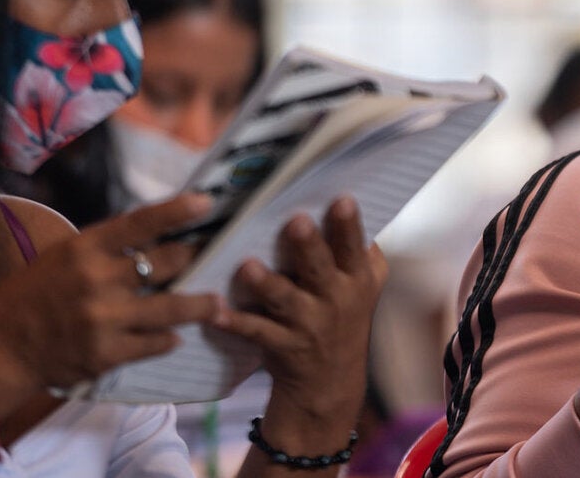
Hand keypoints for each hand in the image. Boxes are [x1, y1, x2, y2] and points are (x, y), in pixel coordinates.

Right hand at [0, 195, 220, 390]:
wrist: (0, 350)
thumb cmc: (33, 296)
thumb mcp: (63, 257)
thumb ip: (106, 247)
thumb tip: (155, 233)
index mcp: (85, 249)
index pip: (140, 222)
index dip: (177, 211)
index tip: (207, 202)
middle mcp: (98, 279)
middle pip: (168, 262)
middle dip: (194, 258)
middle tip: (210, 256)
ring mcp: (106, 318)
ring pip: (174, 307)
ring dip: (201, 305)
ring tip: (217, 304)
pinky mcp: (109, 353)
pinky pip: (157, 342)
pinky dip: (169, 339)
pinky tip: (175, 336)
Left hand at [213, 197, 387, 426]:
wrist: (331, 380)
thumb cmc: (343, 316)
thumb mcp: (364, 286)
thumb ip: (360, 251)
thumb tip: (349, 200)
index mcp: (357, 279)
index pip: (353, 247)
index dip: (349, 224)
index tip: (342, 199)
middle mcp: (335, 299)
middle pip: (320, 268)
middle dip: (308, 246)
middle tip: (296, 222)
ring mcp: (308, 324)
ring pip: (286, 300)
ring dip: (266, 284)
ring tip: (248, 266)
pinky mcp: (282, 346)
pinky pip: (256, 332)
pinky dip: (235, 323)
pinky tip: (215, 313)